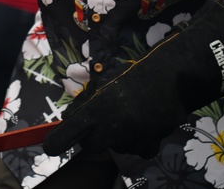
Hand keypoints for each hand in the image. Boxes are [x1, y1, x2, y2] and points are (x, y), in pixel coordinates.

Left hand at [43, 0, 223, 158]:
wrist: (173, 78)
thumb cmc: (136, 75)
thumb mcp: (107, 83)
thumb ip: (88, 102)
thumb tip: (69, 117)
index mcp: (96, 109)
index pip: (69, 132)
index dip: (58, 141)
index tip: (50, 147)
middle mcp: (110, 128)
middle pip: (91, 145)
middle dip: (92, 137)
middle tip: (101, 120)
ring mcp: (129, 138)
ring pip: (116, 145)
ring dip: (118, 135)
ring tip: (131, 113)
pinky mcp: (148, 143)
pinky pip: (138, 148)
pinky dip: (140, 140)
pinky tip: (145, 123)